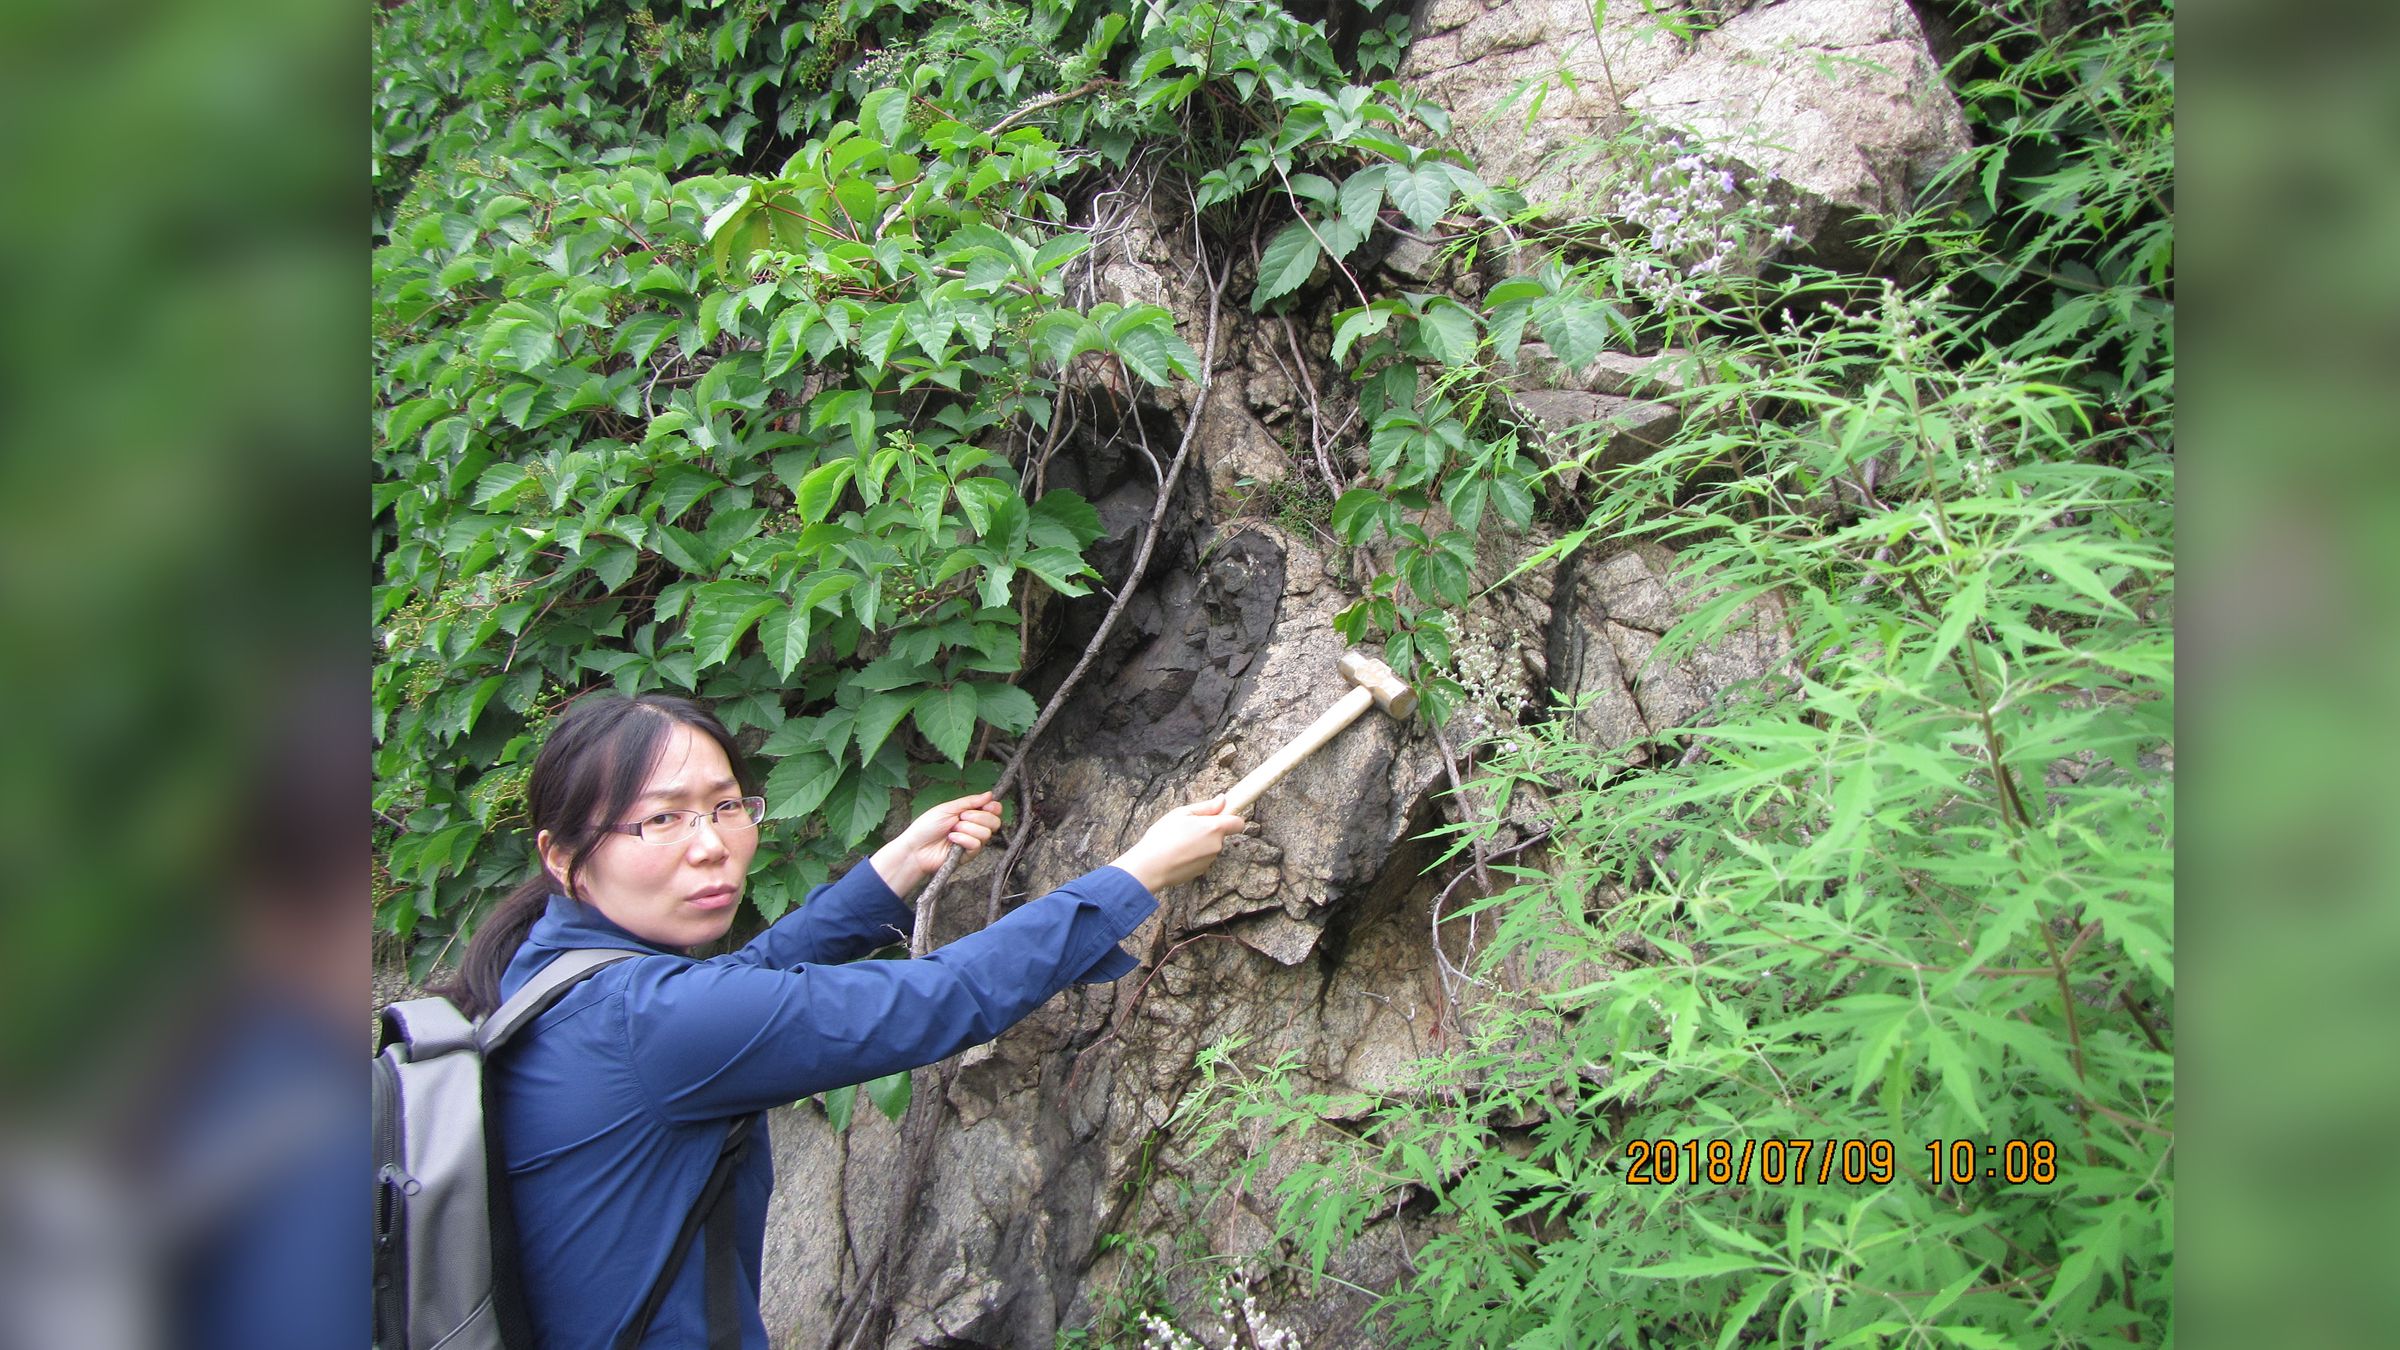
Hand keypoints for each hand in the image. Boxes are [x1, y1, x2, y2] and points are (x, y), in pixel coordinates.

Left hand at [869, 791, 1002, 898]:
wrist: (916, 847)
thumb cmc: (927, 827)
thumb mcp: (948, 808)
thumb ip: (970, 801)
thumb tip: (989, 794)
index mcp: (970, 814)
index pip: (993, 810)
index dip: (994, 807)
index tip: (987, 805)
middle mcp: (974, 828)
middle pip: (994, 822)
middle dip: (978, 817)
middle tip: (961, 818)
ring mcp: (972, 842)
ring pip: (986, 833)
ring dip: (967, 828)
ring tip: (952, 830)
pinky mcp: (968, 855)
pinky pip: (977, 844)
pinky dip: (963, 839)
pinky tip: (952, 839)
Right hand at [1109, 796, 1247, 894]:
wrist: (1151, 866)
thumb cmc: (1163, 837)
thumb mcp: (1181, 813)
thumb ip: (1206, 807)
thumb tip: (1222, 800)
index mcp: (1214, 828)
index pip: (1238, 823)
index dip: (1231, 818)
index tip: (1220, 815)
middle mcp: (1217, 845)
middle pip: (1220, 835)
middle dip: (1208, 831)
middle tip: (1188, 828)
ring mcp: (1210, 860)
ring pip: (1210, 847)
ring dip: (1200, 843)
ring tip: (1179, 842)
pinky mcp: (1201, 871)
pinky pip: (1202, 859)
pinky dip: (1193, 856)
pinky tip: (1178, 854)